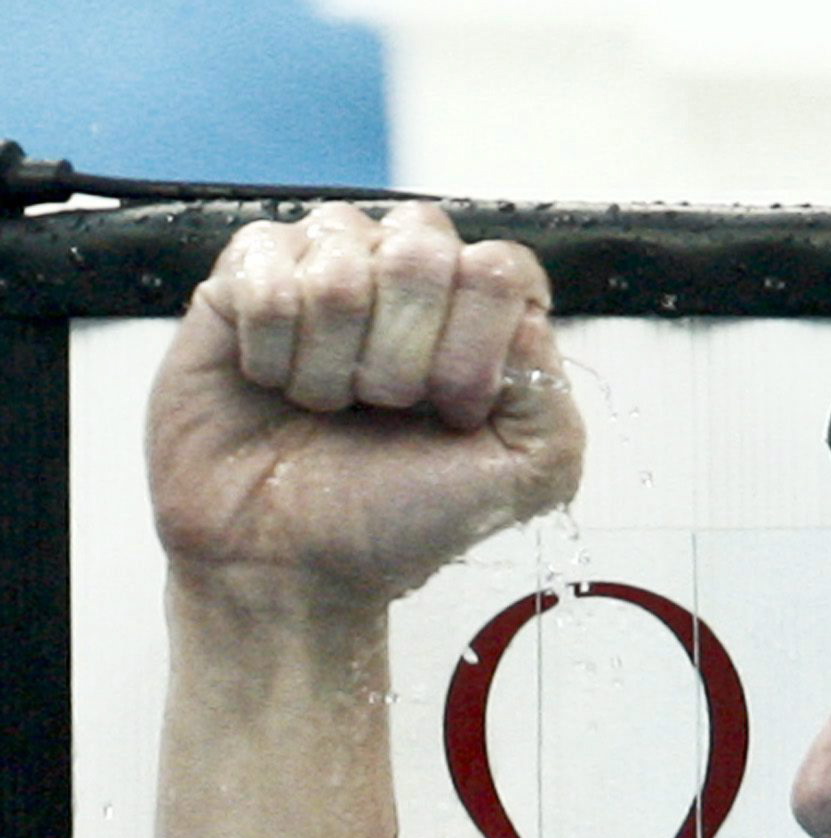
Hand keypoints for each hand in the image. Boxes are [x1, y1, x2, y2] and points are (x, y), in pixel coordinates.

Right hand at [148, 202, 583, 608]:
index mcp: (481, 314)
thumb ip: (553, 400)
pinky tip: (275, 384)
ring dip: (334, 362)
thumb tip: (524, 319)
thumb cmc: (398, 520)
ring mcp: (326, 264)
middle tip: (382, 411)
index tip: (453, 415)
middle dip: (402, 356)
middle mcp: (406, 275)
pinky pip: (268, 273)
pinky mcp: (246, 274)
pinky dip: (274, 352)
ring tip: (327, 407)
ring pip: (341, 262)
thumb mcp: (520, 480)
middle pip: (423, 249)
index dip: (475, 349)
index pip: (500, 269)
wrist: (285, 564)